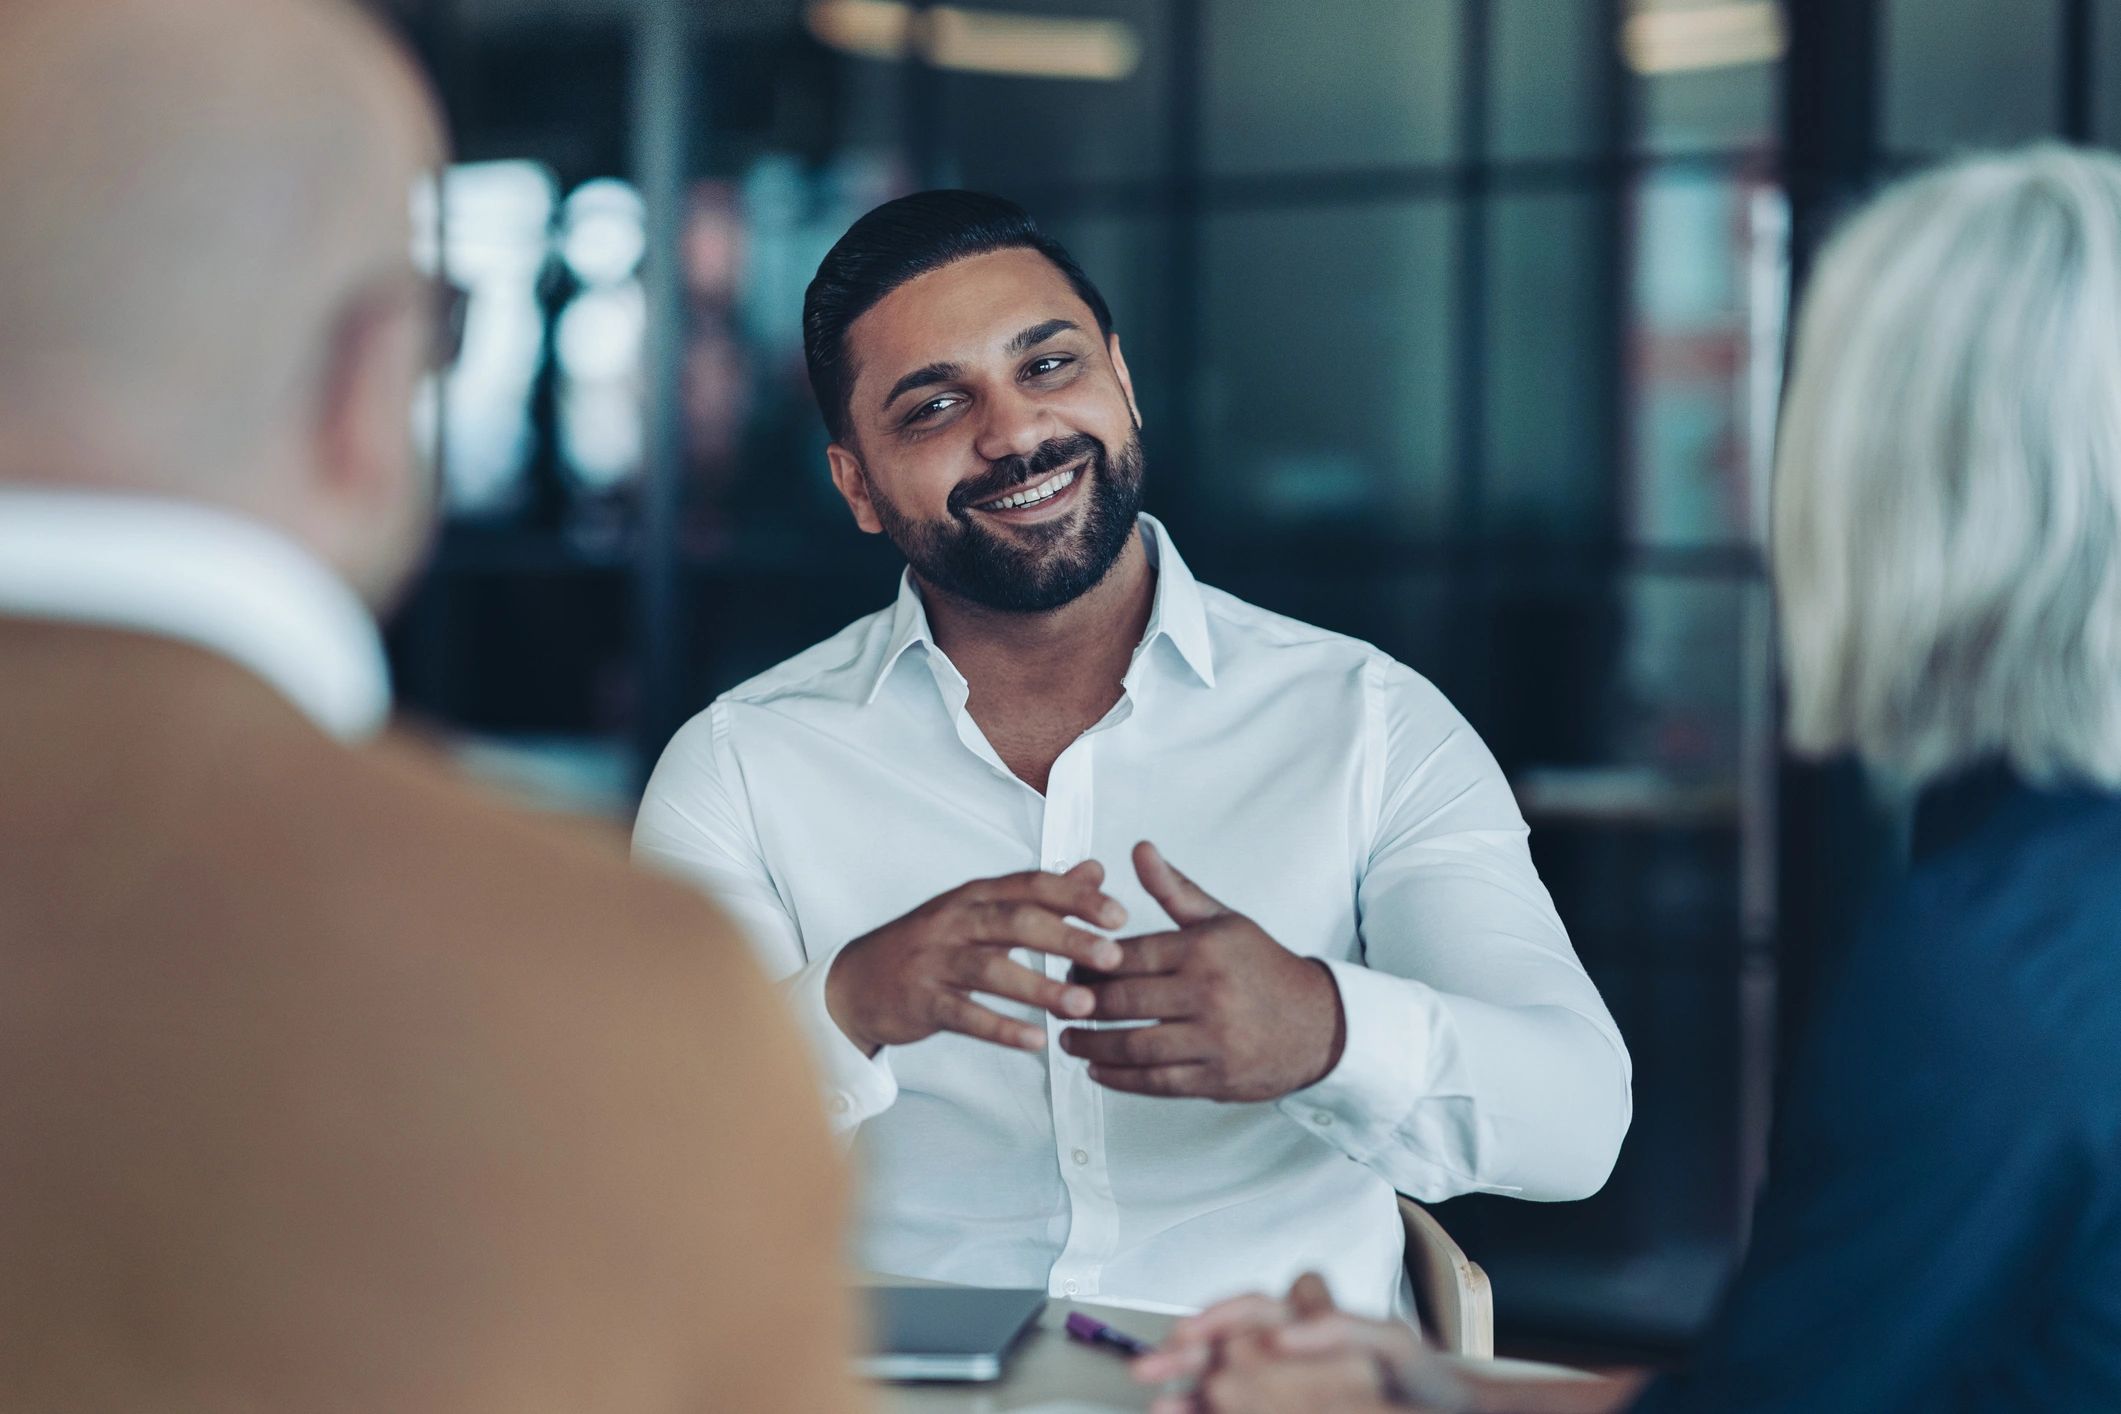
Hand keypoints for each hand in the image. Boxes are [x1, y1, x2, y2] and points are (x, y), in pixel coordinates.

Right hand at [824, 862, 1126, 1056]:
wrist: (859, 981)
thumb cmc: (934, 943)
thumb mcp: (984, 909)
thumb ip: (1043, 893)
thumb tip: (1097, 868)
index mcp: (976, 895)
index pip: (1031, 886)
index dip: (1076, 898)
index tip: (1120, 915)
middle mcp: (955, 920)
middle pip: (1016, 922)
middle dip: (1067, 938)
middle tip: (1113, 957)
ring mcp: (935, 961)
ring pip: (990, 970)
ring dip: (1039, 987)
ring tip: (1083, 1006)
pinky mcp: (921, 1001)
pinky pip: (963, 1015)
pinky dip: (1000, 1028)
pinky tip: (1036, 1041)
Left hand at [1057, 842, 1345, 1100]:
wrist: (1319, 1024)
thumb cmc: (1263, 967)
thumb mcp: (1223, 921)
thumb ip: (1175, 890)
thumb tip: (1139, 849)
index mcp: (1204, 950)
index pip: (1127, 955)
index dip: (1088, 963)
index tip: (1067, 966)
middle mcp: (1208, 994)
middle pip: (1124, 1002)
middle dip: (1082, 1005)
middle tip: (1059, 1004)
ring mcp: (1213, 1039)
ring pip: (1134, 1046)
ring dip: (1091, 1047)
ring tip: (1068, 1041)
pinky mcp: (1216, 1078)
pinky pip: (1156, 1082)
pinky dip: (1120, 1079)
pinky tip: (1098, 1071)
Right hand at [1138, 1275, 1462, 1413]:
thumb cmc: (1422, 1380)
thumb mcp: (1388, 1344)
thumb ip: (1336, 1326)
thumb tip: (1282, 1328)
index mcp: (1309, 1317)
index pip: (1257, 1307)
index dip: (1226, 1316)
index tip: (1205, 1334)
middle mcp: (1286, 1343)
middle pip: (1225, 1338)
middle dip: (1187, 1350)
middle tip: (1154, 1364)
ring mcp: (1280, 1378)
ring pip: (1221, 1374)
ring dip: (1186, 1384)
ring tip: (1156, 1399)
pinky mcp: (1275, 1405)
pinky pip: (1228, 1406)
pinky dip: (1201, 1410)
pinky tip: (1177, 1413)